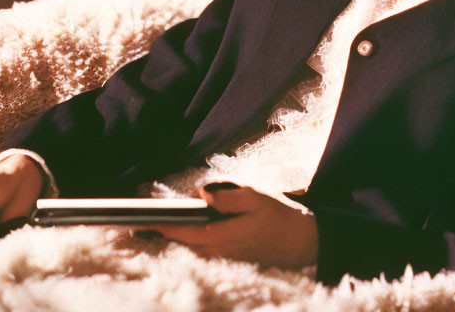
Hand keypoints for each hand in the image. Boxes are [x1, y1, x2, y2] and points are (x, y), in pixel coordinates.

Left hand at [151, 183, 317, 268]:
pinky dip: (195, 245)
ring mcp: (229, 260)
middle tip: (152, 221)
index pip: (187, 234)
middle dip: (170, 235)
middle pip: (187, 246)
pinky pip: (207, 255)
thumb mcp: (255, 196)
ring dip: (181, 240)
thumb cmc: (281, 215)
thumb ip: (226, 196)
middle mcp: (223, 253)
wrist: (305, 240)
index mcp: (226, 236)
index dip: (167, 227)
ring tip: (167, 226)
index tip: (150, 219)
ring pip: (196, 252)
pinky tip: (193, 234)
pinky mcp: (235, 262)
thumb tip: (200, 193)